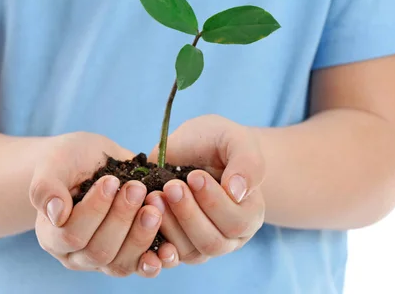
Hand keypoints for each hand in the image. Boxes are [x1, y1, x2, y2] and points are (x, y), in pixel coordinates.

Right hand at [29, 132, 164, 277]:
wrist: (92, 159)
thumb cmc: (69, 159)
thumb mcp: (54, 163)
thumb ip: (46, 187)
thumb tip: (56, 213)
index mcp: (52, 234)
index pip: (72, 235)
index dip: (94, 210)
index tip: (111, 180)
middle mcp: (76, 254)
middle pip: (99, 251)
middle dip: (122, 219)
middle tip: (137, 188)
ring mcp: (104, 258)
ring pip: (121, 263)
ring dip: (141, 236)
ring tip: (155, 206)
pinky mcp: (130, 254)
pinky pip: (142, 266)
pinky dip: (157, 258)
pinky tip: (169, 246)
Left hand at [146, 115, 265, 264]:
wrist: (193, 144)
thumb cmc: (219, 140)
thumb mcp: (235, 139)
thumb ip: (246, 163)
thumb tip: (238, 192)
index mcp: (250, 213)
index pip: (236, 223)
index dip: (214, 202)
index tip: (194, 176)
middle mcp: (230, 236)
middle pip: (212, 242)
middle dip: (188, 215)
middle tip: (170, 186)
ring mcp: (201, 243)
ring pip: (189, 251)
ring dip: (169, 225)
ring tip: (154, 195)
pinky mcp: (176, 243)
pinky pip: (167, 255)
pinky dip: (155, 243)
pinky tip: (143, 221)